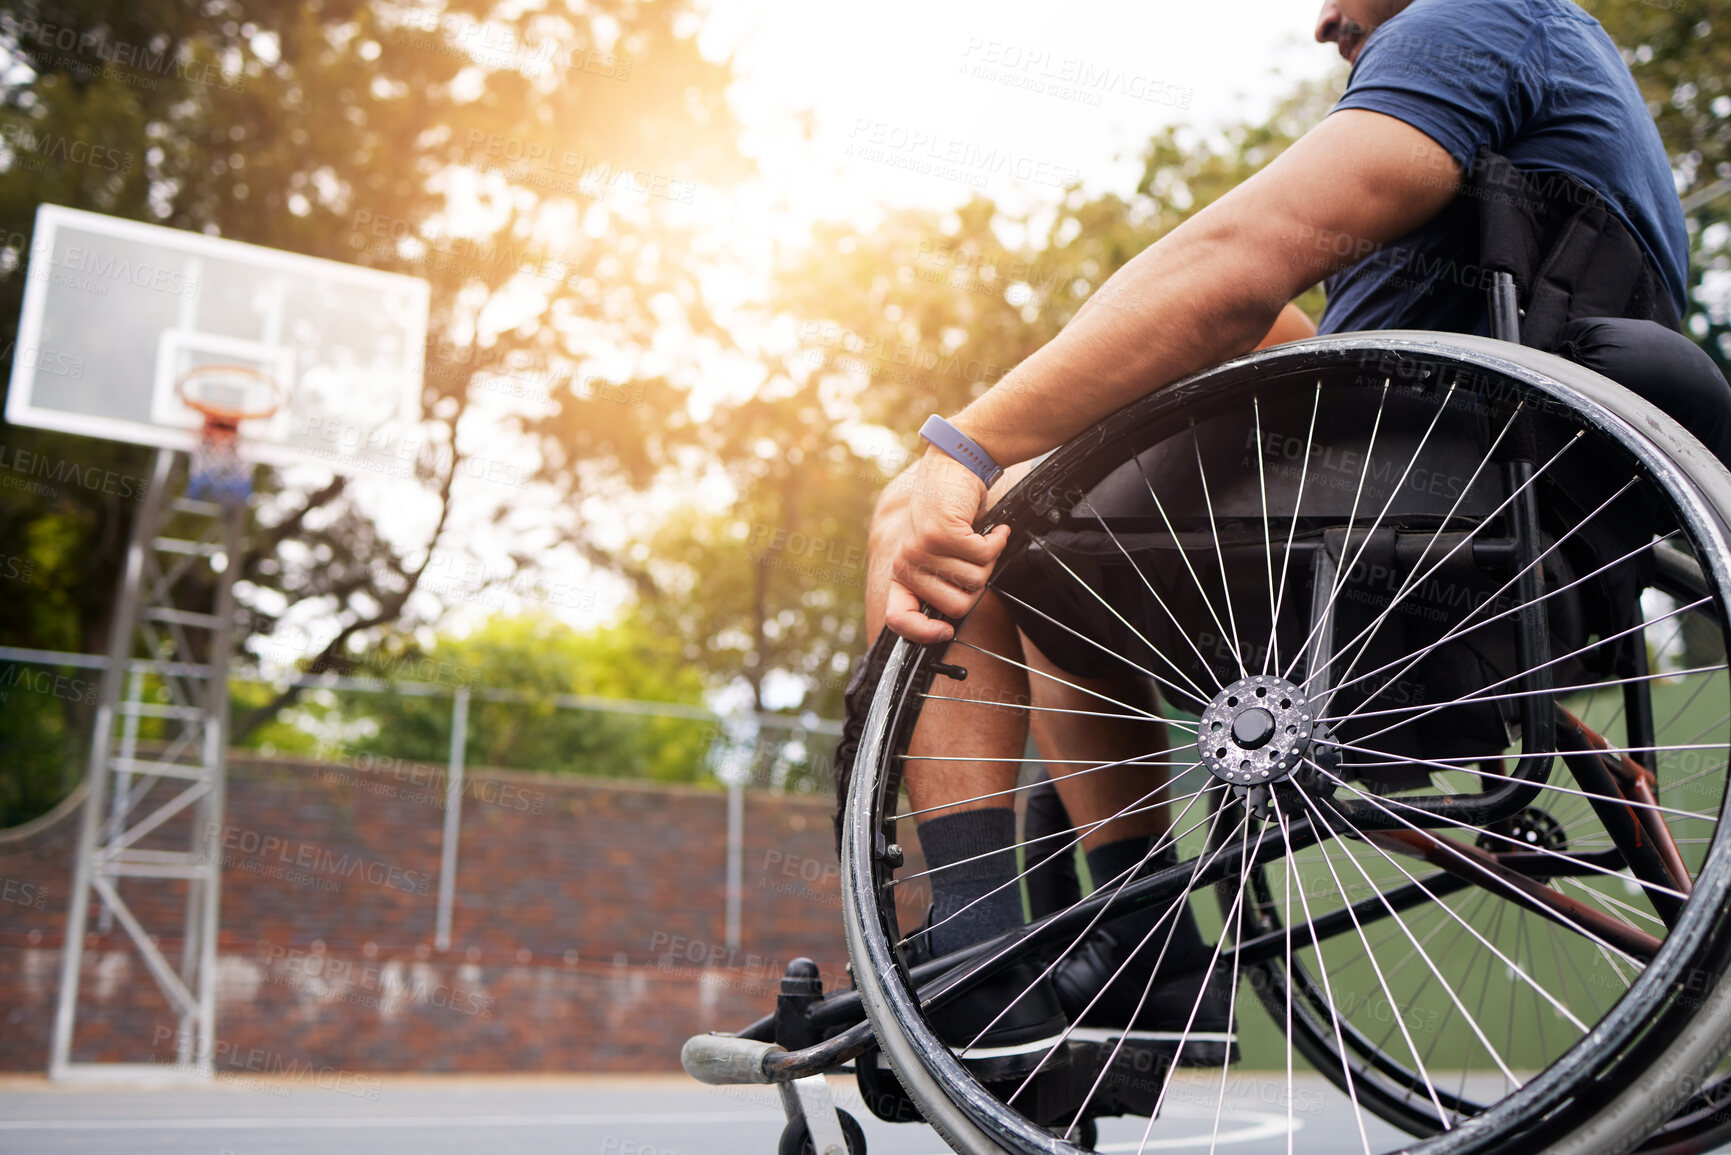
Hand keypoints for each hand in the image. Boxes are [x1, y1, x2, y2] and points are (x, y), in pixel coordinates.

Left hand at [883, 448, 1011, 643]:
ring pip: (975, 581)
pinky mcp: (941, 533)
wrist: (954, 466)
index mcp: (902, 573)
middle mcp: (906, 562)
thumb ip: (940, 583)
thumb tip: (950, 621)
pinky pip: (983, 556)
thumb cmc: (951, 514)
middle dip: (978, 585)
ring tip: (980, 538)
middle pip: (956, 607)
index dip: (923, 634)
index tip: (946, 631)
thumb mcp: (937, 553)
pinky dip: (996, 541)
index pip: (899, 619)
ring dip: (989, 558)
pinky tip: (991, 528)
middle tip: (975, 559)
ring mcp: (921, 548)